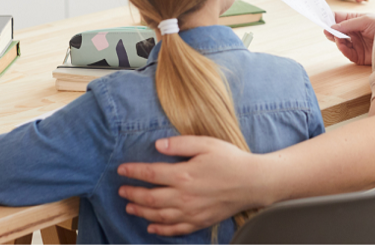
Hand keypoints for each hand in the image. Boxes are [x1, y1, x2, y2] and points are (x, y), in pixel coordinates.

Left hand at [117, 136, 260, 235]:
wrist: (253, 182)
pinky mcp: (199, 221)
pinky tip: (151, 227)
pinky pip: (174, 229)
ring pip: (158, 215)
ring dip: (141, 211)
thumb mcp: (206, 144)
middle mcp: (184, 196)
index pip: (151, 173)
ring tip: (130, 207)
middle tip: (122, 191)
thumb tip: (158, 145)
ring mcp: (191, 211)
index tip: (122, 170)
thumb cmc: (231, 160)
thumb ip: (180, 144)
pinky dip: (160, 230)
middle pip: (150, 197)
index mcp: (184, 174)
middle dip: (133, 194)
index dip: (134, 171)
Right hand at [324, 11, 374, 65]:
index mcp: (355, 20)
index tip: (322, 19)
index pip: (339, 18)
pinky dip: (342, 48)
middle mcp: (354, 32)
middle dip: (331, 30)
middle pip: (337, 31)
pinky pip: (346, 52)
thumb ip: (349, 24)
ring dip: (336, 39)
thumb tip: (333, 26)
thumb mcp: (366, 20)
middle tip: (326, 30)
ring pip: (340, 42)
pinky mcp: (358, 55)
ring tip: (336, 36)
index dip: (330, 18)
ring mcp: (356, 43)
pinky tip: (341, 43)